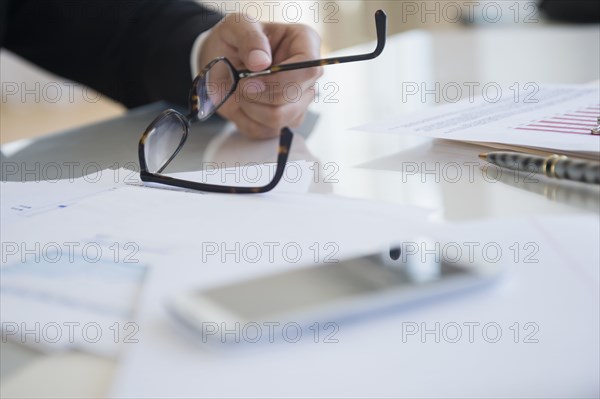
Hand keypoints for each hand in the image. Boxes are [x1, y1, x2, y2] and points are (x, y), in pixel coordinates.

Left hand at [198, 14, 322, 138]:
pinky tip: (242, 102)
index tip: (249, 79)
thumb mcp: (236, 25)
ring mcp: (300, 101)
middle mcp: (308, 75)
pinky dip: (245, 119)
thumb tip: (261, 62)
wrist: (223, 62)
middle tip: (239, 82)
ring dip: (249, 107)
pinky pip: (264, 131)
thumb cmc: (235, 39)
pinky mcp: (285, 121)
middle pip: (293, 100)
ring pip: (278, 119)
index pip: (309, 69)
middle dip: (257, 95)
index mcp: (306, 43)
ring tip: (240, 89)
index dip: (280, 79)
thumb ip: (249, 37)